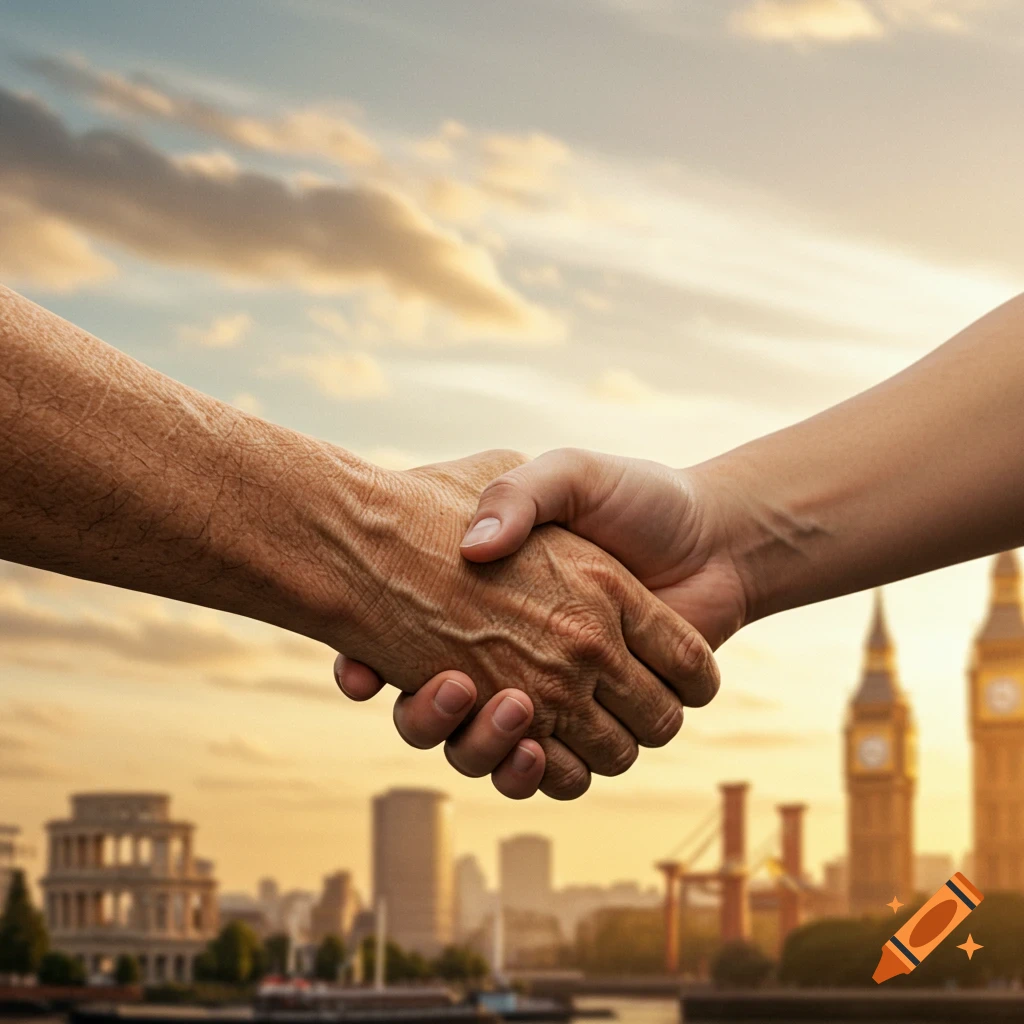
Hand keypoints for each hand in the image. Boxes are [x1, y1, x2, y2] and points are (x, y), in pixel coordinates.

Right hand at [324, 449, 718, 799]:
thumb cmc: (637, 498)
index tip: (362, 669)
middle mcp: (514, 654)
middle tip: (455, 685)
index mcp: (495, 601)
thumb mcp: (567, 474)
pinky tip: (536, 745)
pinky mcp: (597, 726)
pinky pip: (551, 774)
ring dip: (486, 746)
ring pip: (490, 752)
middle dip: (432, 716)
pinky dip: (537, 773)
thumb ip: (517, 492)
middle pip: (441, 715)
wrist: (713, 535)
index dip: (370, 663)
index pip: (405, 645)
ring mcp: (554, 695)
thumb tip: (472, 548)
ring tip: (511, 708)